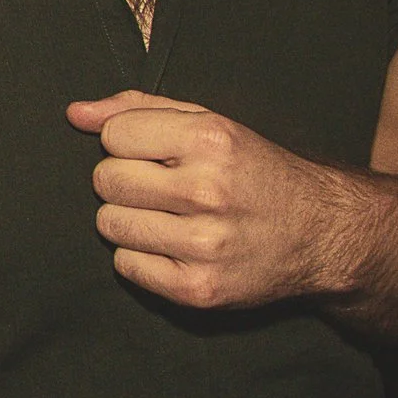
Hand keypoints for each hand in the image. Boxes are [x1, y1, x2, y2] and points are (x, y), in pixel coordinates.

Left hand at [70, 94, 363, 309]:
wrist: (321, 233)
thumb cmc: (253, 171)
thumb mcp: (209, 124)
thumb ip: (139, 109)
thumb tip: (76, 114)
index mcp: (211, 140)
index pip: (113, 135)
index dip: (128, 144)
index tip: (157, 155)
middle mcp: (208, 191)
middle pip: (106, 180)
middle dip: (125, 181)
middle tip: (162, 189)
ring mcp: (204, 245)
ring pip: (109, 224)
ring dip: (130, 219)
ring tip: (169, 217)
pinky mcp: (198, 288)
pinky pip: (125, 266)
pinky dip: (142, 257)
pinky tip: (175, 247)